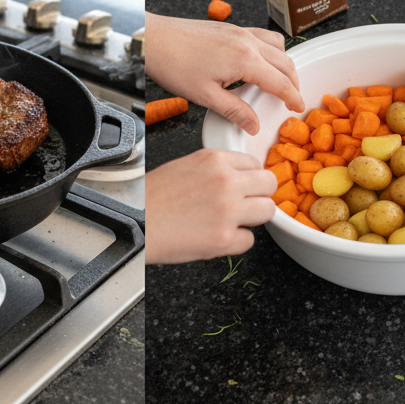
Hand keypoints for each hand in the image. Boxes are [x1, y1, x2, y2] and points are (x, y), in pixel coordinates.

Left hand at [145, 13, 305, 134]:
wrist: (155, 39)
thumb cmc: (174, 64)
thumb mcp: (206, 97)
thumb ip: (234, 111)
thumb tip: (252, 125)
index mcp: (245, 59)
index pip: (280, 81)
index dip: (293, 96)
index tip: (298, 107)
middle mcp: (247, 41)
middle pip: (284, 62)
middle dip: (294, 81)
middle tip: (293, 98)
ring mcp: (240, 31)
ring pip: (277, 46)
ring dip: (284, 64)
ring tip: (281, 81)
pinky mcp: (231, 27)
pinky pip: (263, 36)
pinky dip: (271, 50)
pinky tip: (261, 62)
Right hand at [145, 149, 276, 263]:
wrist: (136, 225)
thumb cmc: (151, 200)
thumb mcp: (185, 166)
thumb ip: (215, 170)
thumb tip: (236, 178)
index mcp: (215, 160)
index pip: (255, 164)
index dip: (250, 178)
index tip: (244, 187)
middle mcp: (226, 183)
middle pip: (269, 184)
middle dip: (259, 195)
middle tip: (245, 205)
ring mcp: (228, 211)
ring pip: (268, 211)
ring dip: (253, 219)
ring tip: (233, 222)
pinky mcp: (224, 239)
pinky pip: (249, 241)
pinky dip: (236, 243)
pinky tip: (218, 238)